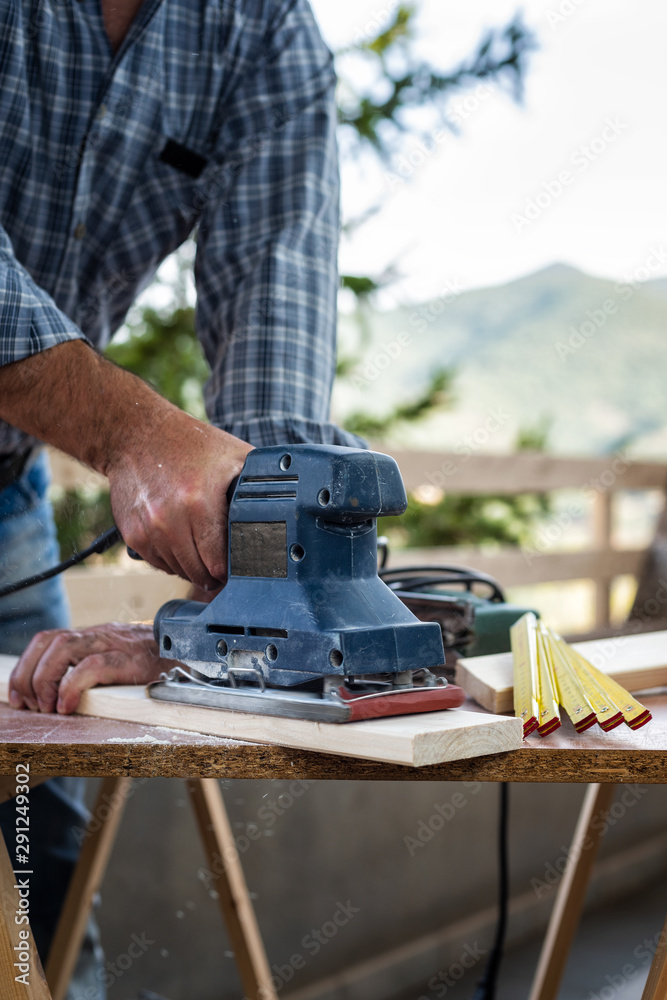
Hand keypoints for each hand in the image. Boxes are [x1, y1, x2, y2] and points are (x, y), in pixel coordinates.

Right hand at [0, 342, 252, 589]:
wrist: (137, 434)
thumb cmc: (191, 444)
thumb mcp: (235, 456)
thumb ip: (262, 486)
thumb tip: (288, 512)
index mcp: (199, 502)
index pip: (218, 562)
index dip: (233, 569)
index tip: (240, 565)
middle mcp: (169, 519)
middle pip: (198, 572)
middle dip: (215, 573)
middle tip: (226, 565)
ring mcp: (148, 528)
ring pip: (177, 570)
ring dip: (193, 568)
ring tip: (205, 551)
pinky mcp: (132, 532)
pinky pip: (157, 563)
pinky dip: (172, 560)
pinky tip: (182, 543)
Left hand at [9, 624, 168, 714]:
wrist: (190, 653)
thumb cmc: (154, 663)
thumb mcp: (116, 660)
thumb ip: (90, 668)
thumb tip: (59, 695)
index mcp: (92, 636)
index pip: (46, 639)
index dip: (26, 667)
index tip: (20, 696)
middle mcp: (98, 635)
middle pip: (47, 642)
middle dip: (28, 676)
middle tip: (31, 705)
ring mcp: (112, 645)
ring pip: (62, 649)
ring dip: (45, 680)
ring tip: (49, 707)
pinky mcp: (126, 659)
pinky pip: (89, 667)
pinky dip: (70, 687)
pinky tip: (68, 706)